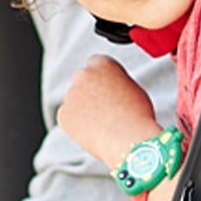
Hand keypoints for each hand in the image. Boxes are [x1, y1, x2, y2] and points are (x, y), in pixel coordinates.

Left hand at [56, 58, 159, 172]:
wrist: (130, 137)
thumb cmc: (137, 116)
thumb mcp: (132, 88)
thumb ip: (115, 82)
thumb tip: (108, 87)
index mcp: (103, 64)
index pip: (95, 64)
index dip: (100, 78)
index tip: (104, 88)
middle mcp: (84, 75)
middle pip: (81, 80)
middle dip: (87, 91)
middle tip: (101, 108)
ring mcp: (71, 94)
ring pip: (74, 100)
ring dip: (82, 109)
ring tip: (103, 124)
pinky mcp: (64, 114)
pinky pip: (68, 118)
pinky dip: (76, 124)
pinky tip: (93, 131)